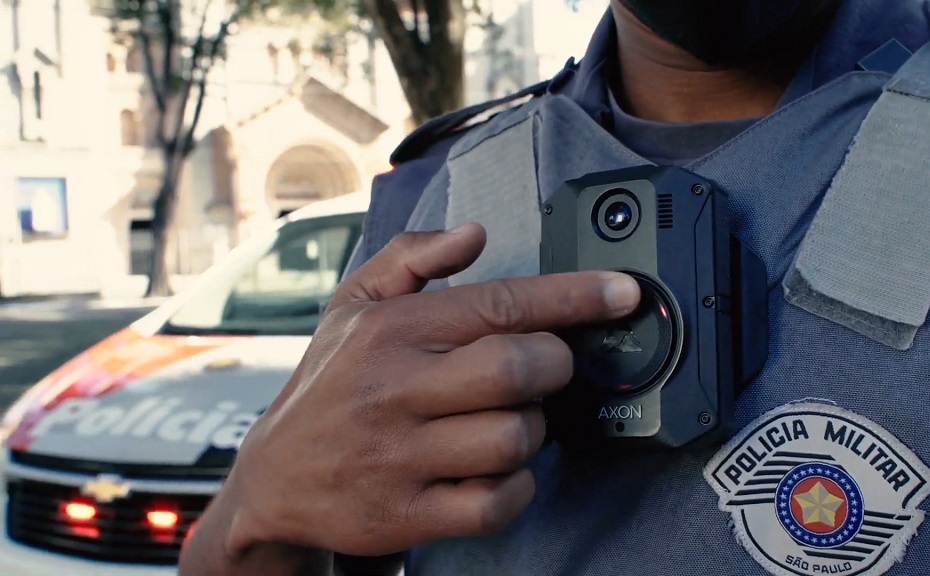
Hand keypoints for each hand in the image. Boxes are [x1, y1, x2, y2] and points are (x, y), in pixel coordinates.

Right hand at [221, 223, 640, 558]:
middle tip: (544, 368)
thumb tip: (473, 233)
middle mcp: (394, 390)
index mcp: (391, 331)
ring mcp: (399, 457)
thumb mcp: (353, 304)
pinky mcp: (406, 514)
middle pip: (517, 370)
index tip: (620, 292)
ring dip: (532, 430)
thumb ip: (411, 258)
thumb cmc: (330, 384)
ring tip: (508, 420)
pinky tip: (495, 470)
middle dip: (553, 367)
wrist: (274, 478)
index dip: (573, 297)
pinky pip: (495, 503)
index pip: (500, 304)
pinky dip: (515, 487)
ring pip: (513, 438)